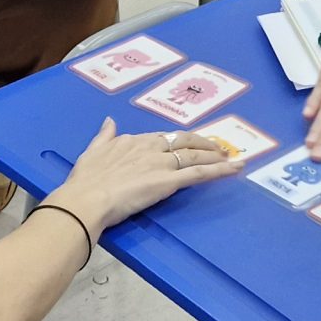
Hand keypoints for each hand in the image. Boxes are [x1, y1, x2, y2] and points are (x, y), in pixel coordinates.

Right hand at [45, 117, 240, 235]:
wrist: (87, 199)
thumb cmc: (85, 181)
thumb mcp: (92, 151)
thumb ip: (104, 136)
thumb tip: (110, 121)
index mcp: (133, 141)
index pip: (162, 138)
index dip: (178, 141)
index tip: (186, 144)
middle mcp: (151, 147)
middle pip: (184, 140)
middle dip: (203, 142)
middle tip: (217, 147)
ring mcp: (162, 163)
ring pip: (195, 155)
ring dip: (215, 155)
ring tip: (230, 157)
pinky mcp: (170, 181)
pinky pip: (200, 173)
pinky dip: (220, 170)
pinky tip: (235, 168)